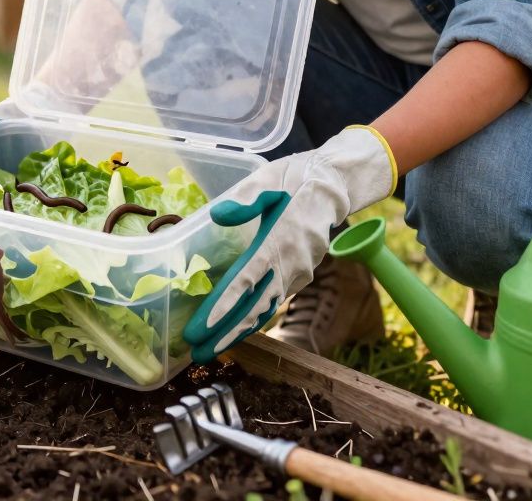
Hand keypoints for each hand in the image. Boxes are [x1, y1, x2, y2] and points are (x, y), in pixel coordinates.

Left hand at [183, 126, 396, 362]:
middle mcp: (291, 263)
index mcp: (279, 240)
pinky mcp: (300, 275)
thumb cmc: (294, 179)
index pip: (245, 281)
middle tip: (198, 353)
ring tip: (210, 349)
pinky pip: (274, 302)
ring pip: (265, 308)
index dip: (222, 307)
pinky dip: (254, 318)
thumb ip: (244, 199)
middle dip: (224, 331)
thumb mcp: (268, 178)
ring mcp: (298, 272)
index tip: (201, 328)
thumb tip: (218, 216)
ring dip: (237, 330)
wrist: (333, 185)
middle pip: (254, 306)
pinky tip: (235, 331)